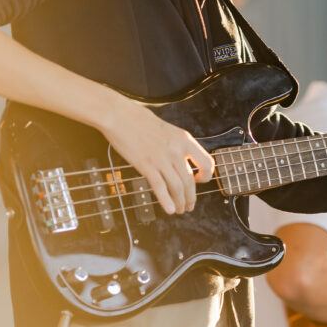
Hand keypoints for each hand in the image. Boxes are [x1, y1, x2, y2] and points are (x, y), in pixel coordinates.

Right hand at [96, 94, 214, 214]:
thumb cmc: (141, 122)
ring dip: (180, 202)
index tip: (199, 181)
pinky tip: (169, 209)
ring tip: (180, 210)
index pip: (206, 162)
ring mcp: (162, 159)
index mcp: (185, 139)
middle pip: (190, 180)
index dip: (206, 175)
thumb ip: (177, 146)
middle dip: (191, 197)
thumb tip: (182, 163)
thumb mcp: (168, 130)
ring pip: (178, 187)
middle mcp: (177, 150)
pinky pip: (160, 187)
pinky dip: (166, 201)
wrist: (121, 116)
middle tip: (189, 206)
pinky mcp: (147, 165)